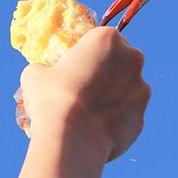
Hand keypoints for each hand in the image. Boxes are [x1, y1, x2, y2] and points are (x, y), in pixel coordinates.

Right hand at [19, 27, 149, 163]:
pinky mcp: (141, 119)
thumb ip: (47, 68)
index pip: (102, 38)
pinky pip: (128, 116)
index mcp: (108, 39)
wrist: (71, 139)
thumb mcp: (35, 73)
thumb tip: (46, 74)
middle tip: (85, 87)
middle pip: (122, 60)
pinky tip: (96, 131)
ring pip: (128, 89)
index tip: (78, 65)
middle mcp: (132, 60)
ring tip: (90, 114)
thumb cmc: (52, 98)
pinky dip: (116, 121)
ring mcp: (141, 90)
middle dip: (108, 71)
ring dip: (115, 96)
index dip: (89, 51)